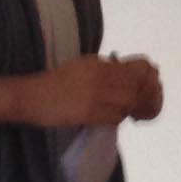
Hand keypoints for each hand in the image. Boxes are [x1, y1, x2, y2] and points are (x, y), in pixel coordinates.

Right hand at [13, 54, 160, 130]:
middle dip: (142, 95)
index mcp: (99, 64)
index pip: (135, 70)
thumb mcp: (83, 65)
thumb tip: (130, 73)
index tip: (148, 83)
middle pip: (135, 87)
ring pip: (128, 102)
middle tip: (140, 101)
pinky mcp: (88, 114)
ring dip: (130, 107)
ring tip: (124, 110)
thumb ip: (106, 68)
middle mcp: (99, 78)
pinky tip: (111, 116)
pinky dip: (118, 117)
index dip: (146, 78)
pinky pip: (115, 116)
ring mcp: (94, 96)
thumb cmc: (58, 80)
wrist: (32, 96)